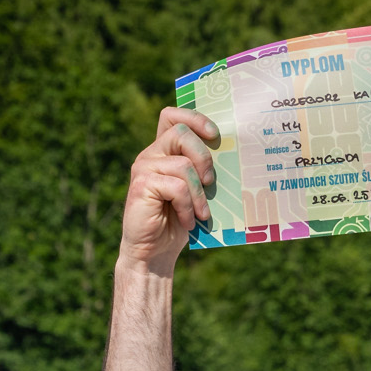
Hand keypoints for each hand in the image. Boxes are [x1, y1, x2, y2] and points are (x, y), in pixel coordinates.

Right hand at [119, 107, 220, 277]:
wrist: (153, 254)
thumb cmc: (177, 223)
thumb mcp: (194, 192)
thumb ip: (200, 170)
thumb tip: (229, 154)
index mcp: (163, 151)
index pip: (172, 116)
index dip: (194, 117)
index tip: (214, 135)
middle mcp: (151, 155)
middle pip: (180, 132)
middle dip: (203, 156)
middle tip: (211, 182)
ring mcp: (143, 168)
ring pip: (183, 165)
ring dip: (199, 193)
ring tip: (201, 213)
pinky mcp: (141, 185)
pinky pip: (176, 187)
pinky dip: (188, 206)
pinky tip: (188, 221)